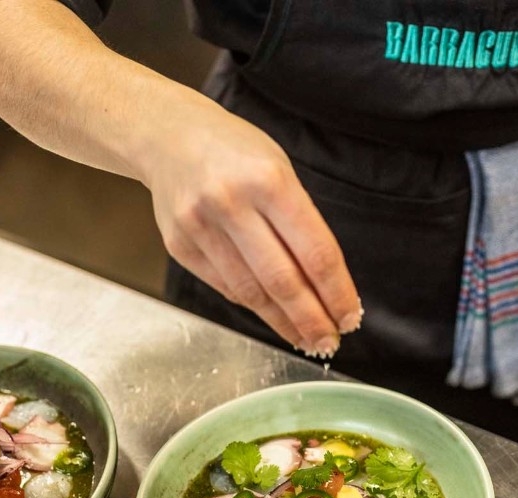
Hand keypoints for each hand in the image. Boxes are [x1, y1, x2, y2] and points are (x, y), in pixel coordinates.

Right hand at [138, 90, 360, 354]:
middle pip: (283, 281)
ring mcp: (201, 226)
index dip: (336, 292)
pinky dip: (253, 305)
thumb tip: (325, 283)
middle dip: (312, 319)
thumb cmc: (234, 151)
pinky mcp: (180, 245)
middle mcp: (232, 203)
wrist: (166, 135)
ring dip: (283, 322)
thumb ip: (300, 221)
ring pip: (251, 292)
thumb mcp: (278, 168)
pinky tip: (272, 316)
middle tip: (330, 342)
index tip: (350, 316)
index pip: (315, 252)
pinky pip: (225, 286)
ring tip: (306, 338)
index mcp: (269, 181)